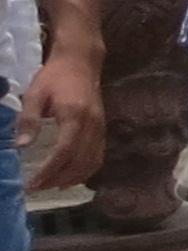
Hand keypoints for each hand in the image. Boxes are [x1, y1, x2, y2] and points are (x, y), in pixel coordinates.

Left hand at [12, 50, 103, 196]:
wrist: (81, 62)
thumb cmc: (55, 76)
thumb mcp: (35, 94)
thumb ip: (29, 119)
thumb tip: (22, 145)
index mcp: (75, 115)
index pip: (64, 151)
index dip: (49, 171)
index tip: (33, 183)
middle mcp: (92, 125)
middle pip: (79, 161)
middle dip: (58, 179)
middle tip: (37, 188)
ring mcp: (100, 128)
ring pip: (91, 162)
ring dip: (73, 178)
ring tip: (52, 186)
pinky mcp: (102, 129)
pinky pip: (98, 156)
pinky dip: (86, 171)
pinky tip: (71, 177)